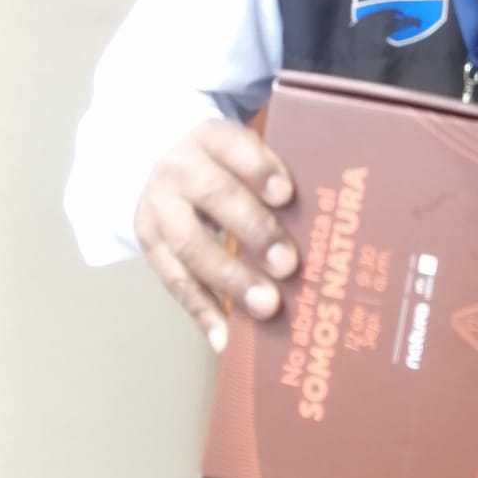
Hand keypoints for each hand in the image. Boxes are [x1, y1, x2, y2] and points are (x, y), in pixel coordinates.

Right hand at [134, 119, 298, 352]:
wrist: (161, 162)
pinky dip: (201, 312)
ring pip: (189, 245)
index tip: (286, 195)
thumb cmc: (227, 166)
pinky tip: (226, 339)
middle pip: (214, 196)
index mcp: (211, 138)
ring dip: (230, 279)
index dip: (259, 169)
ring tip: (267, 307)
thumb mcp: (243, 154)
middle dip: (253, 230)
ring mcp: (158, 209)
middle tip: (289, 265)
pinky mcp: (148, 245)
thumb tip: (330, 222)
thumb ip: (274, 180)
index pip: (234, 145)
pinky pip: (173, 281)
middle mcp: (180, 169)